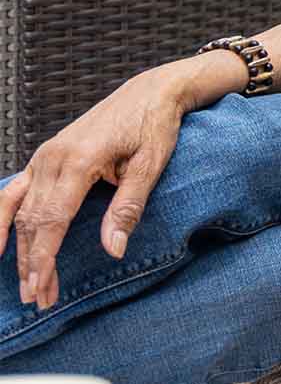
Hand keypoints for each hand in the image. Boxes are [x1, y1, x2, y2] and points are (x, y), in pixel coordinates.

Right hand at [0, 54, 226, 308]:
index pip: (51, 220)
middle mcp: (53, 158)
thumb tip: (112, 251)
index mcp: (79, 161)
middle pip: (31, 220)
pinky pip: (14, 191)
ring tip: (25, 283)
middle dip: (31, 263)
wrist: (152, 90)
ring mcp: (45, 156)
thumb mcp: (152, 164)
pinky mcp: (46, 156)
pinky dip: (1, 218)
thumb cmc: (155, 125)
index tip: (42, 288)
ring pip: (20, 209)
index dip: (44, 257)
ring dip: (18, 248)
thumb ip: (128, 207)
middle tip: (37, 298)